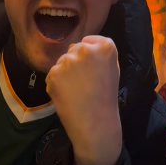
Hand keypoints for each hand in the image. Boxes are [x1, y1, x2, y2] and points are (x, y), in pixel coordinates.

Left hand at [46, 35, 121, 164]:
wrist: (95, 123)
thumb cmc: (106, 99)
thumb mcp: (112, 70)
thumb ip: (100, 54)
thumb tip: (84, 45)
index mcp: (106, 47)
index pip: (90, 40)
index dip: (90, 55)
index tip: (93, 69)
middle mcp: (86, 49)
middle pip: (74, 49)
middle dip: (76, 62)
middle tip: (84, 82)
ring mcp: (68, 61)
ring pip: (62, 61)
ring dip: (65, 73)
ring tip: (76, 91)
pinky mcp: (53, 73)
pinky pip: (53, 74)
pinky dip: (56, 84)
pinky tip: (67, 95)